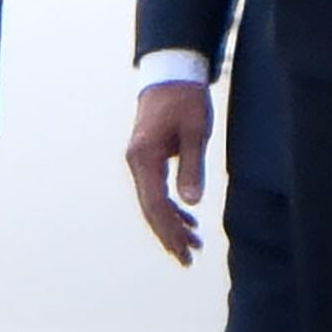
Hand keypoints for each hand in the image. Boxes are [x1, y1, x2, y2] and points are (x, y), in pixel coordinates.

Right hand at [125, 82, 213, 263]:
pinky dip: (171, 208)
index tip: (185, 250)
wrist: (171, 72)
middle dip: (169, 236)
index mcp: (144, 156)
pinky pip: (155, 190)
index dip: (170, 230)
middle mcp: (136, 162)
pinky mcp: (147, 158)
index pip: (155, 204)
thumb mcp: (195, 132)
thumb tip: (191, 203)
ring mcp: (139, 161)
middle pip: (150, 209)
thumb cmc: (185, 98)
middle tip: (188, 259)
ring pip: (152, 202)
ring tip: (193, 245)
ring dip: (171, 224)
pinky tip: (187, 220)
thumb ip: (191, 167)